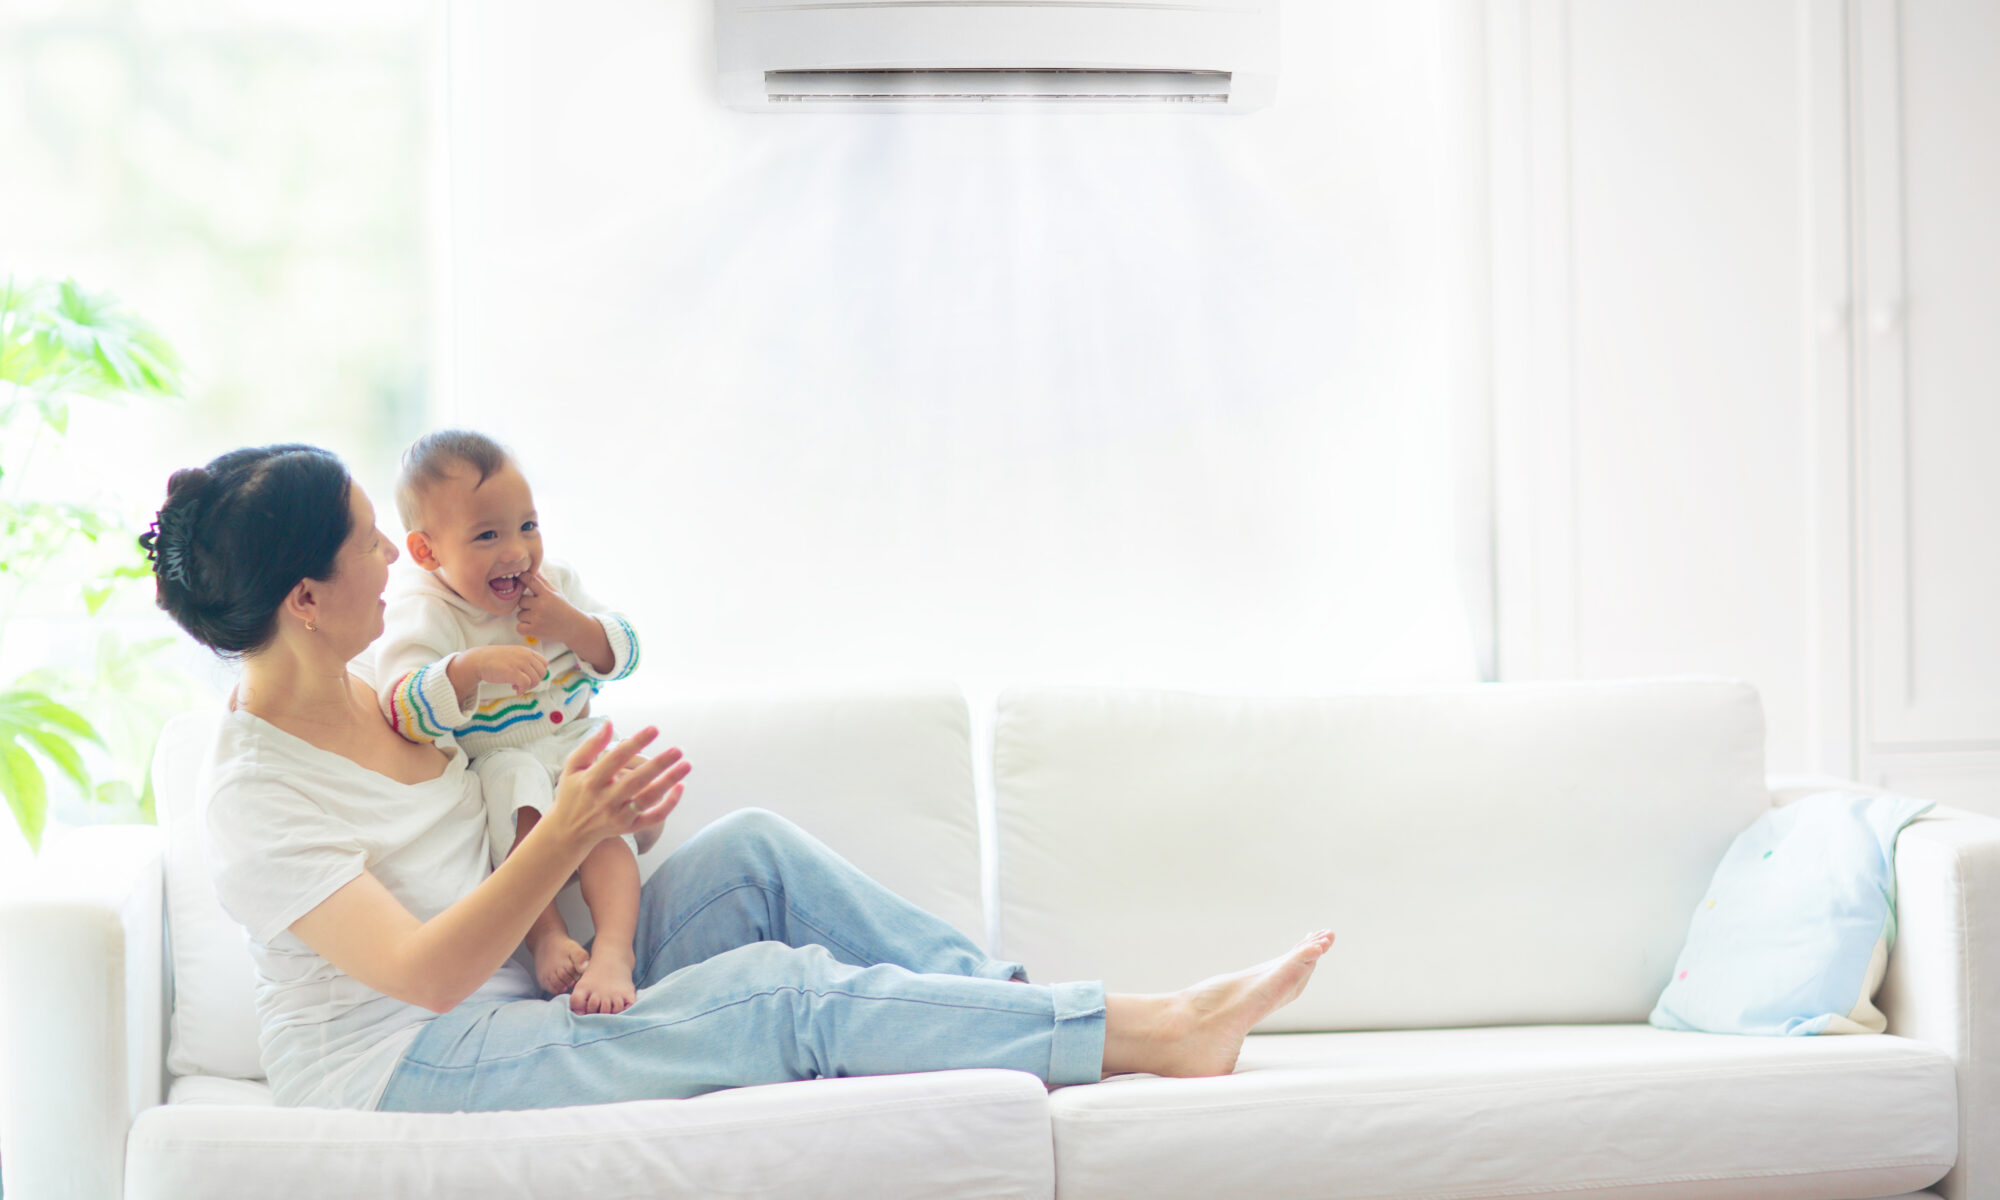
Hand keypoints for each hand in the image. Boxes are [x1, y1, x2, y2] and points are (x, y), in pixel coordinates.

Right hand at [466, 645, 547, 695]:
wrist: (477, 660)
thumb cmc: (494, 660)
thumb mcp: (513, 656)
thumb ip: (524, 662)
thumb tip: (536, 677)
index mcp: (526, 651)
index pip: (544, 663)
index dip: (538, 673)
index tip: (528, 677)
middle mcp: (525, 655)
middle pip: (542, 673)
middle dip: (534, 682)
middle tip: (522, 684)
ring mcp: (519, 663)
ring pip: (535, 680)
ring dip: (528, 687)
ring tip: (516, 687)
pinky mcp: (513, 672)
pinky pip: (526, 684)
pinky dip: (523, 690)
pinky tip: (516, 691)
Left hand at [516, 569, 587, 645]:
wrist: (574, 627)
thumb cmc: (563, 609)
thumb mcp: (556, 593)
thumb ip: (543, 582)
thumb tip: (534, 571)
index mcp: (547, 594)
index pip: (530, 580)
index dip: (523, 578)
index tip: (520, 580)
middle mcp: (541, 605)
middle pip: (521, 601)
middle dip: (527, 605)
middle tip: (537, 609)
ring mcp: (538, 618)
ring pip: (520, 615)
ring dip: (526, 618)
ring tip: (539, 619)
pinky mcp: (535, 630)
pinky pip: (519, 627)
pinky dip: (524, 628)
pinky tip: (533, 627)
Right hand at [549, 723, 688, 847]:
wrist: (568, 831)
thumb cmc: (573, 791)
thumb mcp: (573, 767)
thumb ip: (591, 745)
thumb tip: (610, 722)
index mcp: (591, 781)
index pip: (617, 758)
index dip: (636, 743)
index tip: (655, 729)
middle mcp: (605, 800)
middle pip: (636, 780)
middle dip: (659, 765)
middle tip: (678, 750)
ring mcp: (618, 816)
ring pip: (648, 799)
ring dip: (669, 782)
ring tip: (687, 764)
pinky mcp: (628, 828)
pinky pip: (653, 818)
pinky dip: (668, 805)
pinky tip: (681, 787)